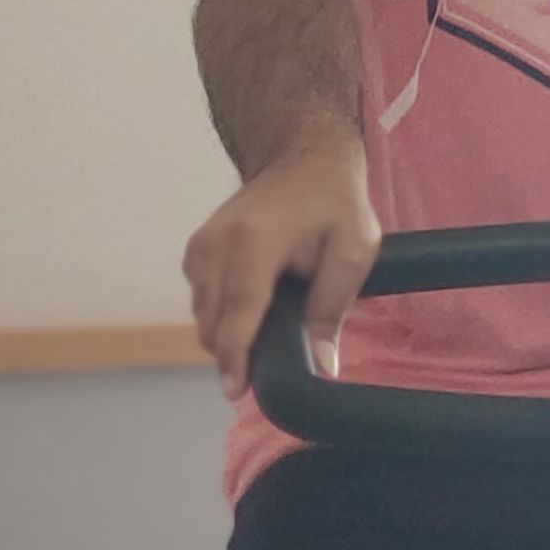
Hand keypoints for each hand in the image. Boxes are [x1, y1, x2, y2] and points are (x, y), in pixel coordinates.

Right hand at [183, 134, 381, 398]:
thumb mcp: (352, 252)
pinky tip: (251, 314)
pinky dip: (220, 317)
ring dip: (227, 336)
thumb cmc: (334, 203)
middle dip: (234, 355)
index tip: (236, 391)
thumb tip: (323, 366)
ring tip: (264, 339)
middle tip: (267, 372)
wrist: (303, 157)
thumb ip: (332, 309)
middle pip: (213, 323)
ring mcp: (200, 245)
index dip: (236, 359)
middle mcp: (215, 244)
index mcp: (253, 243)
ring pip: (203, 316)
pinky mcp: (196, 249)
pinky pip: (201, 300)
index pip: (237, 314)